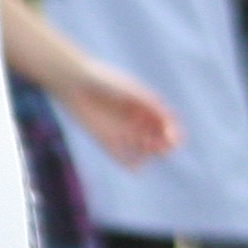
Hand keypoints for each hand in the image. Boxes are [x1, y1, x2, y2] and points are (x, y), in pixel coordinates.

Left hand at [57, 58, 182, 168]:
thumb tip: (171, 118)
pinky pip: (121, 159)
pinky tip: (135, 166)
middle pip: (159, 140)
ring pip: (144, 150)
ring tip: (144, 145)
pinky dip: (131, 166)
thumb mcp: (129, 90)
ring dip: (150, 153)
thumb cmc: (103, 80)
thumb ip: (149, 103)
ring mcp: (122, 132)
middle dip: (164, 145)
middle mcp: (136, 121)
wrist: (74, 82)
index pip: (167, 125)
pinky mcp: (106, 141)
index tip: (170, 134)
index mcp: (145, 107)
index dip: (172, 133)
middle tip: (159, 144)